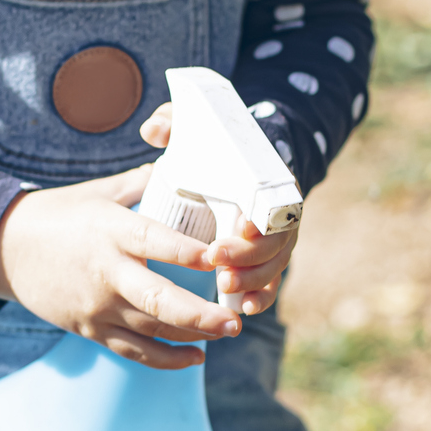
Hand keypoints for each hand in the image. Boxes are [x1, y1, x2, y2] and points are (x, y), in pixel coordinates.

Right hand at [0, 155, 241, 370]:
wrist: (4, 250)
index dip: (187, 252)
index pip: (154, 242)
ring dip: (192, 336)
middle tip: (233, 322)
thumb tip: (181, 163)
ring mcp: (97, 306)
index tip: (219, 258)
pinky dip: (166, 359)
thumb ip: (143, 183)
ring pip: (152, 330)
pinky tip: (196, 356)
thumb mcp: (100, 192)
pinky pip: (133, 351)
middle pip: (158, 300)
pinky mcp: (90, 329)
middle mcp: (106, 273)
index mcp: (111, 232)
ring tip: (227, 331)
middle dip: (199, 315)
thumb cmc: (57, 214)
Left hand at [138, 103, 296, 317]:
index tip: (239, 225)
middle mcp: (277, 213)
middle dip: (248, 255)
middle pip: (274, 240)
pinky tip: (242, 307)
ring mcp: (275, 240)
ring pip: (274, 266)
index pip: (272, 202)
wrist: (236, 165)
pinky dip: (259, 297)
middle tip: (216, 259)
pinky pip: (269, 284)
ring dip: (252, 279)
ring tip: (224, 285)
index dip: (259, 217)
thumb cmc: (210, 150)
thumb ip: (174, 123)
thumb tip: (153, 130)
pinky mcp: (266, 261)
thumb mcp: (193, 130)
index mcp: (266, 181)